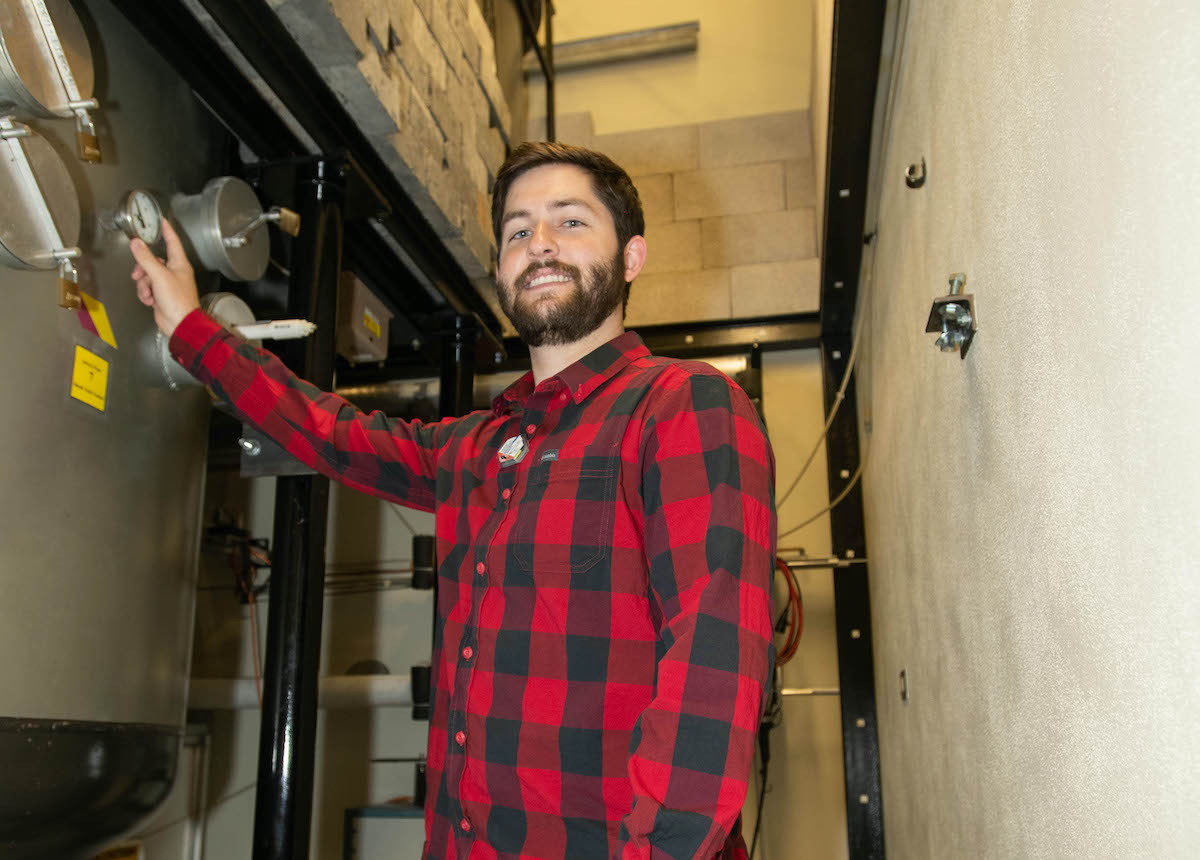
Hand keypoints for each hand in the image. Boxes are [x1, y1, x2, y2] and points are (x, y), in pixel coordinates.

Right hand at [130, 219, 199, 336]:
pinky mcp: (161, 294)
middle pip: (152, 261)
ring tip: (148, 294)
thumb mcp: (159, 276)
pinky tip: (150, 301)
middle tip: (139, 276)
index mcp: (179, 264)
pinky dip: (145, 294)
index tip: (160, 220)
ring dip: (144, 286)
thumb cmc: (178, 301)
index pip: (172, 241)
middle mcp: (174, 272)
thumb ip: (146, 258)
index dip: (166, 230)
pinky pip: (147, 288)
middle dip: (142, 269)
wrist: (179, 323)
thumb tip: (136, 243)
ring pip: (147, 276)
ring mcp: (167, 283)